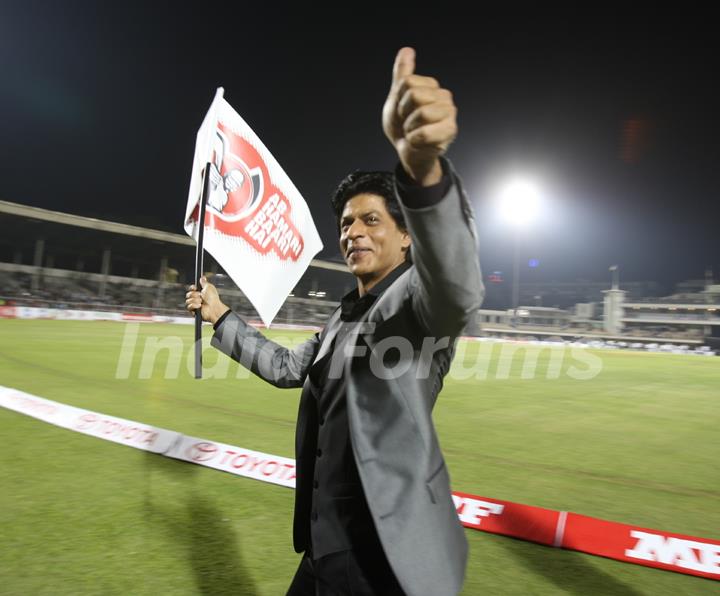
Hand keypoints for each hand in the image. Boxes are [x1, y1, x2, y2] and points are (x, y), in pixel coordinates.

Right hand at [185, 276, 229, 324]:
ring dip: (195, 300)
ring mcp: (195, 305)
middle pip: (188, 294)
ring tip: (201, 301)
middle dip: (194, 294)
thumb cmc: (212, 298)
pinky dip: (194, 305)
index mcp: (200, 293)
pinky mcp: (193, 311)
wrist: (214, 308)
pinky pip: (189, 306)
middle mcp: (196, 299)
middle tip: (200, 295)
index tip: (195, 288)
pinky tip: (200, 306)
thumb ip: (204, 282)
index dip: (192, 288)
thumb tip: (202, 277)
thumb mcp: (209, 287)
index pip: (191, 289)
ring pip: (188, 301)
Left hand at [382, 47, 457, 185]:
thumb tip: (406, 50)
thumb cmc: (403, 127)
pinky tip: (419, 142)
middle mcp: (444, 96)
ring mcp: (450, 113)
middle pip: (415, 95)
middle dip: (404, 114)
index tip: (402, 111)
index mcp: (432, 86)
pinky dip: (415, 140)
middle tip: (408, 123)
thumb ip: (402, 75)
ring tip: (414, 132)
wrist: (407, 152)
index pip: (406, 82)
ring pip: (421, 113)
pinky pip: (424, 133)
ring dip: (409, 128)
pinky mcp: (450, 131)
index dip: (398, 100)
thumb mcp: (396, 98)